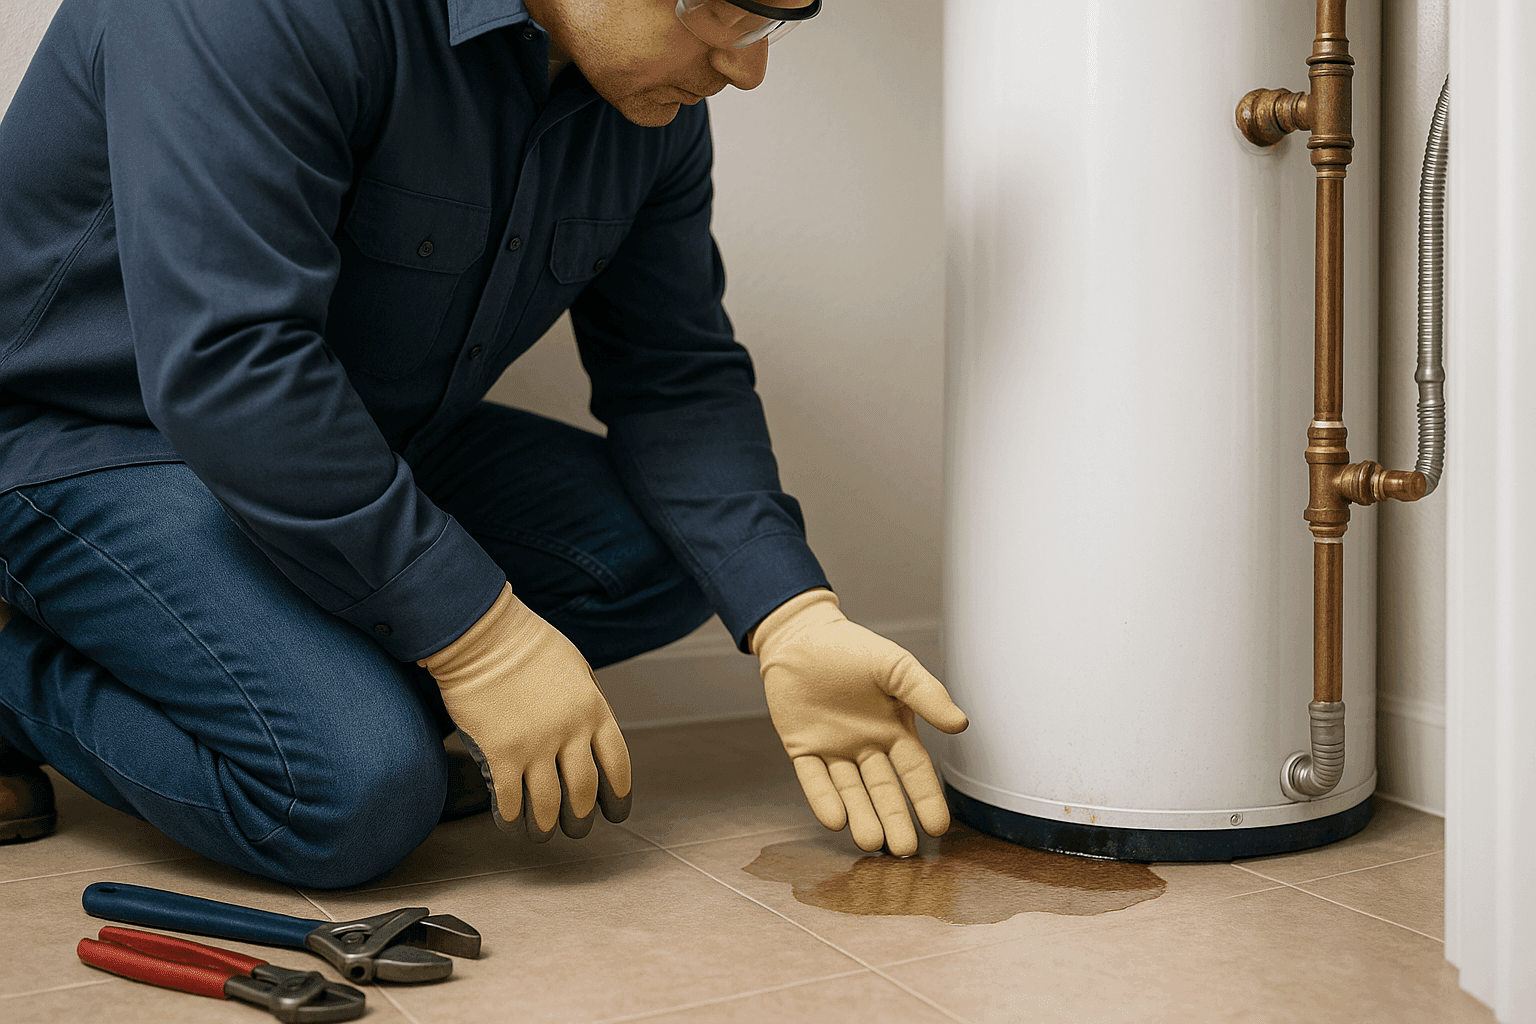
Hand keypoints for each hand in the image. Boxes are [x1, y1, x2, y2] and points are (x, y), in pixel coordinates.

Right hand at [419, 582, 630, 840]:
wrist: (483, 635)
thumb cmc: (529, 646)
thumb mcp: (577, 669)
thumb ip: (589, 703)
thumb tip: (593, 737)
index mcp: (595, 710)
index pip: (618, 766)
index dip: (619, 797)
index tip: (616, 813)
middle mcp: (570, 732)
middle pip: (583, 793)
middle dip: (580, 820)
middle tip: (575, 829)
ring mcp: (535, 744)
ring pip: (547, 806)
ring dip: (546, 827)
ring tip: (542, 834)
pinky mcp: (500, 753)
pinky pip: (510, 801)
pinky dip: (512, 819)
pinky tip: (511, 824)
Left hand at [751, 588, 968, 855]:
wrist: (801, 636)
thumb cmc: (851, 648)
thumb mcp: (895, 666)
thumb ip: (926, 694)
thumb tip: (961, 724)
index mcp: (894, 729)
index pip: (914, 772)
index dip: (926, 799)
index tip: (937, 827)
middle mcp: (867, 747)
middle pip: (884, 791)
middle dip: (895, 819)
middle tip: (905, 851)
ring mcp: (834, 750)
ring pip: (852, 792)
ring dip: (862, 817)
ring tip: (872, 843)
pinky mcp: (803, 748)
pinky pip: (815, 779)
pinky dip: (824, 799)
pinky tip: (835, 820)